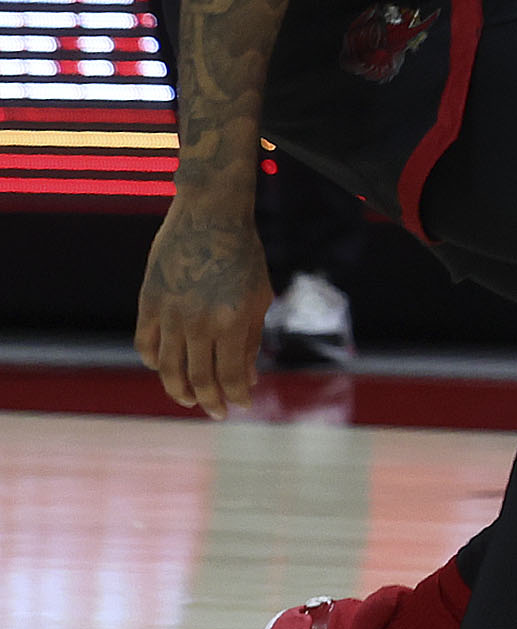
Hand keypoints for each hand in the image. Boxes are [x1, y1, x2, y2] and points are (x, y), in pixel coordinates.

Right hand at [135, 192, 271, 419]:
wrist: (210, 215)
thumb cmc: (244, 255)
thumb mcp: (259, 297)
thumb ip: (251, 339)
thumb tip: (247, 380)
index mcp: (231, 321)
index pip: (231, 375)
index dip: (237, 396)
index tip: (241, 406)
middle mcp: (198, 323)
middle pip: (199, 378)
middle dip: (210, 401)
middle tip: (217, 413)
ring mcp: (169, 314)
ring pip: (168, 368)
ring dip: (178, 390)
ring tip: (189, 400)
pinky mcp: (148, 302)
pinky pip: (145, 343)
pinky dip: (154, 360)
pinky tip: (164, 368)